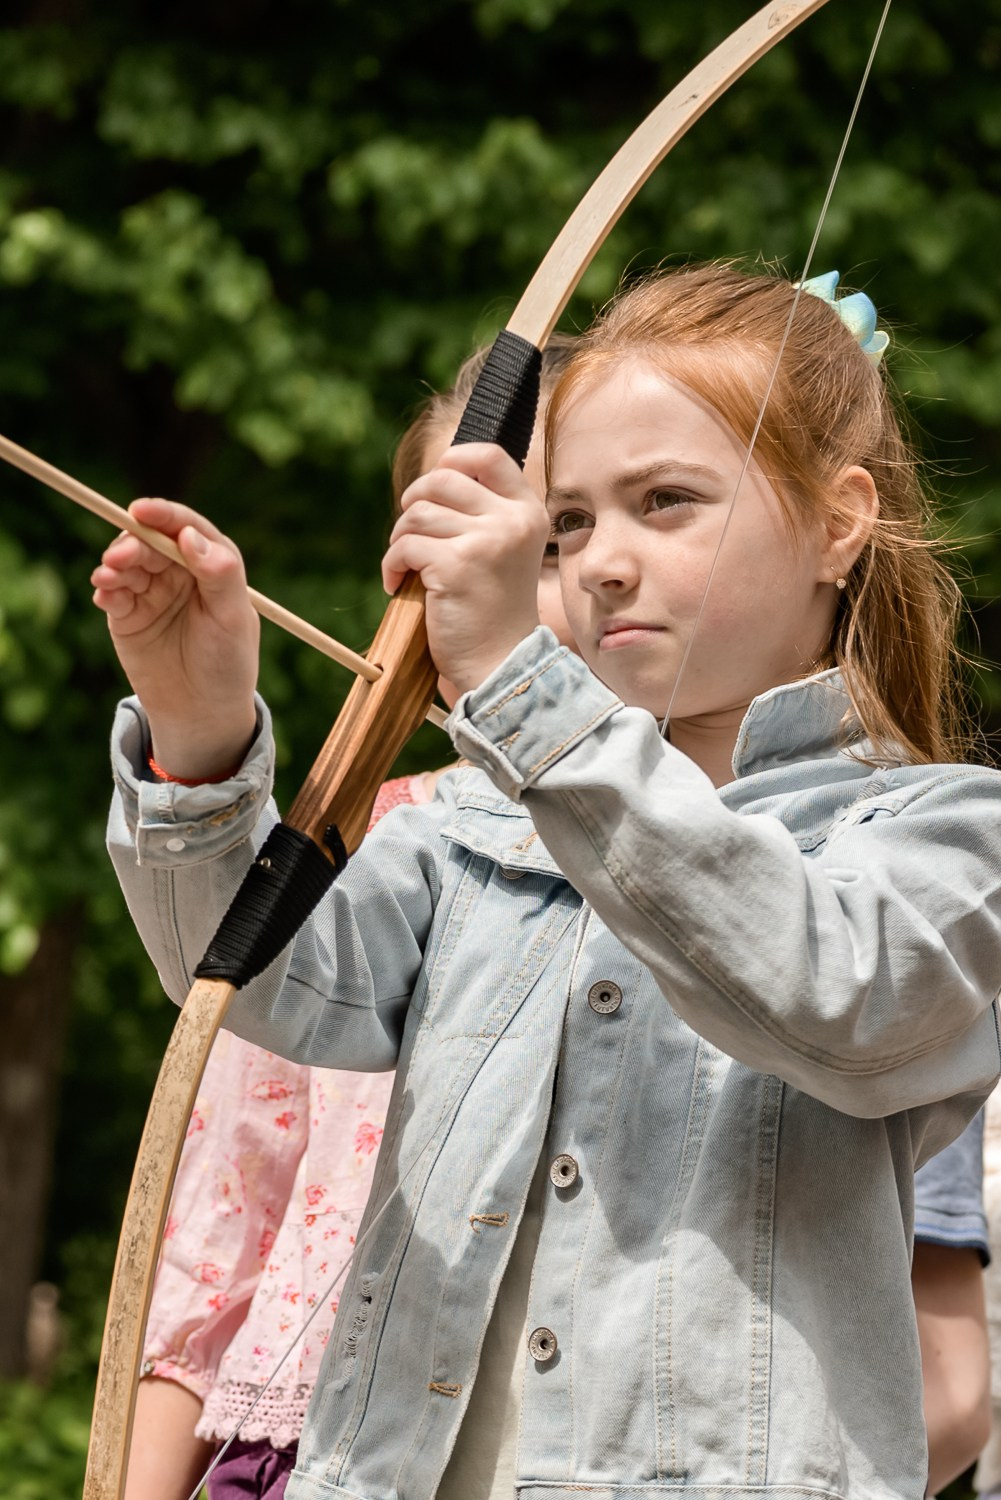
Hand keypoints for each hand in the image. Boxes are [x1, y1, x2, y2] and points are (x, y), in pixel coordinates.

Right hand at [92, 498, 259, 778]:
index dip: (164, 515)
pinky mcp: (126, 614)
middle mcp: (180, 572)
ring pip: (127, 563)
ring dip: (114, 564)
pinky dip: (106, 588)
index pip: (186, 528)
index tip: (141, 510)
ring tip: (108, 577)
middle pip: (150, 542)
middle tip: (120, 557)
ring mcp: (151, 591)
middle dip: (132, 543)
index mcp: (212, 564)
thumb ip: (220, 574)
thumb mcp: (233, 619)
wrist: (202, 712)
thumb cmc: (227, 664)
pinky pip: (112, 592)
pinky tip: (105, 593)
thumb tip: (190, 536)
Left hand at [382, 443, 548, 694]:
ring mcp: (486, 541)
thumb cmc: (493, 609)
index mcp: (528, 512)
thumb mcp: (502, 549)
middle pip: (443, 479)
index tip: (433, 489)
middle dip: (415, 502)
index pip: (488, 455)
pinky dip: (392, 565)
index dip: (452, 460)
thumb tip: (434, 475)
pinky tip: (398, 585)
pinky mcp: (456, 565)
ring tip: (406, 565)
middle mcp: (512, 521)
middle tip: (410, 534)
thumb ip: (482, 512)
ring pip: (418, 513)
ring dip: (400, 537)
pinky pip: (405, 546)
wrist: (500, 663)